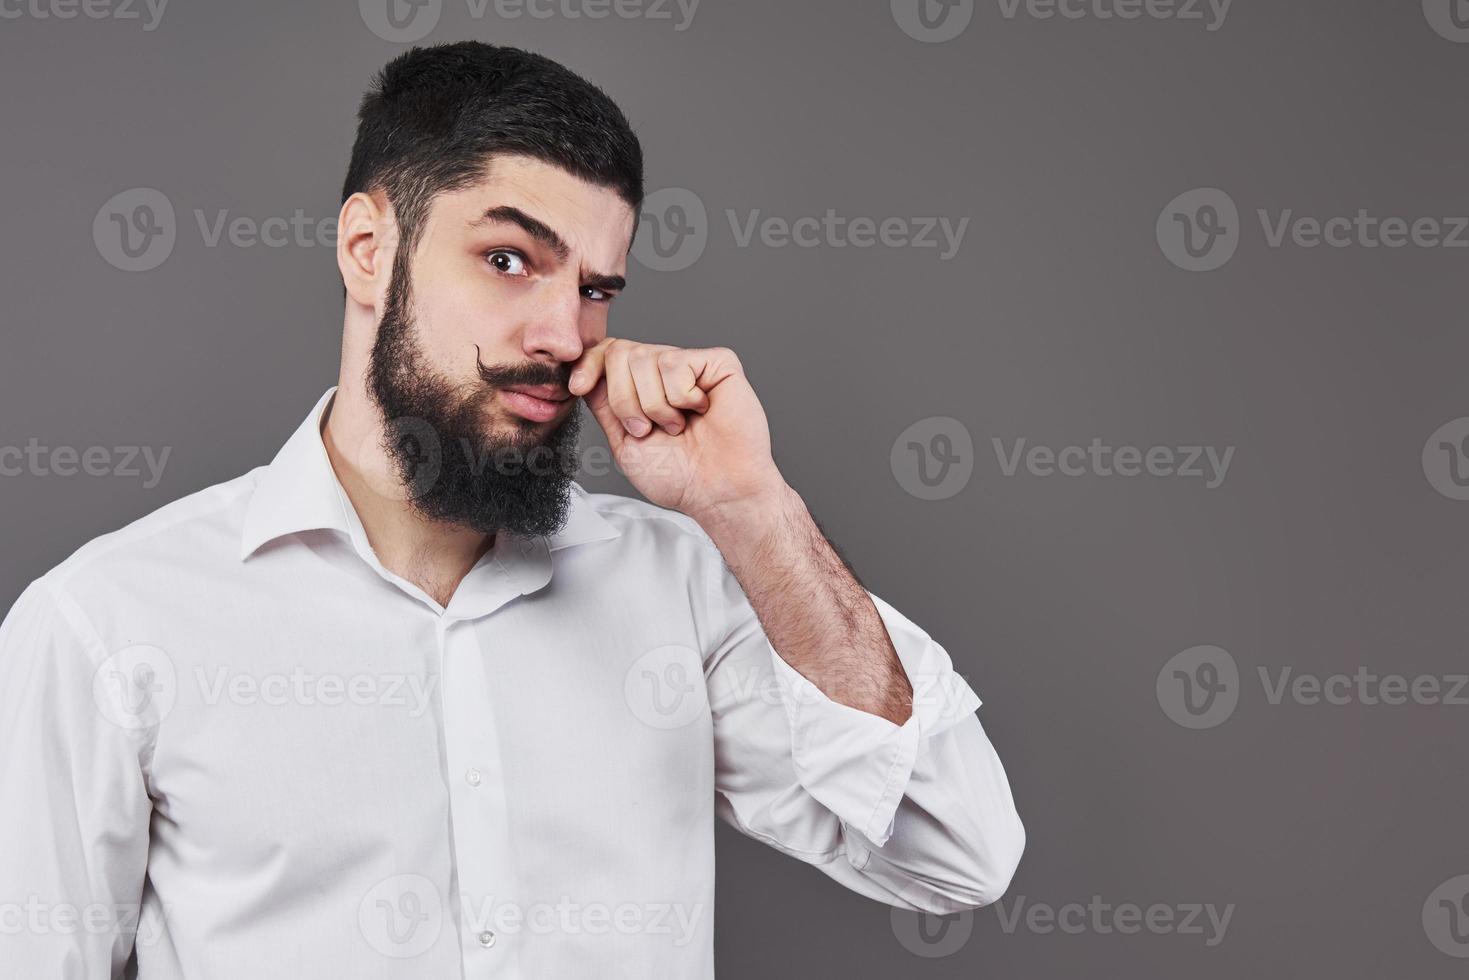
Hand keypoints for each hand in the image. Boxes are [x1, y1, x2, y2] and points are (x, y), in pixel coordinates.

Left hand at [568, 337, 787, 521]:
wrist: (718, 492)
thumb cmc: (679, 476)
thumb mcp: (623, 441)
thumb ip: (604, 405)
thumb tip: (582, 374)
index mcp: (642, 387)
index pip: (607, 353)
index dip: (588, 364)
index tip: (576, 387)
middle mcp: (665, 371)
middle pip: (620, 352)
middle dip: (624, 398)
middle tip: (647, 429)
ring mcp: (692, 365)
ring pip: (646, 357)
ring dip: (655, 405)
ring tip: (678, 426)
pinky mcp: (718, 363)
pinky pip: (676, 362)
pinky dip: (681, 397)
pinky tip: (700, 411)